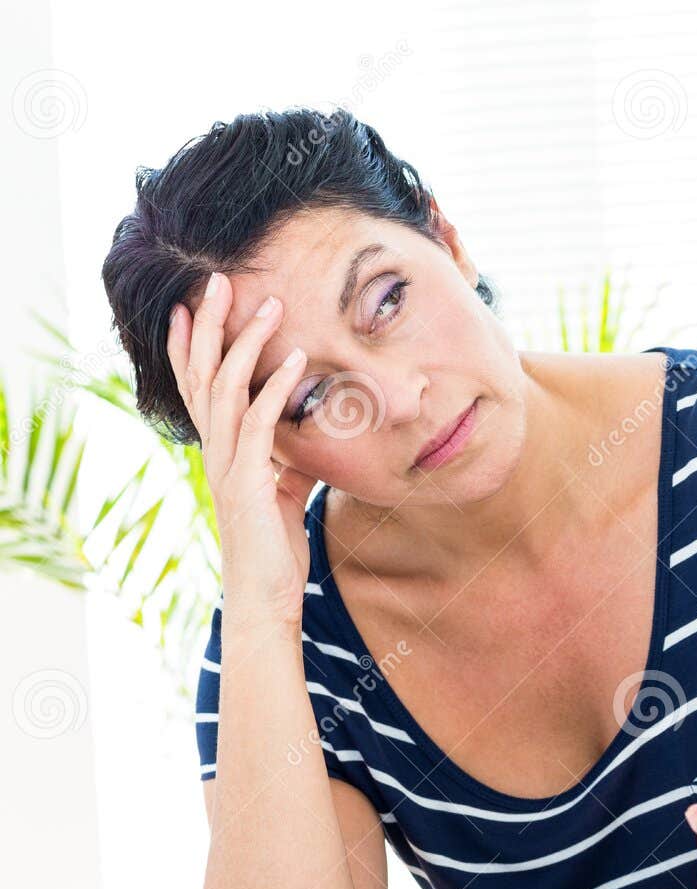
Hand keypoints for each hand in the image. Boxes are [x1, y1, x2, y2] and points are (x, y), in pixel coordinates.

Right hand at [168, 273, 318, 627]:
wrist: (266, 598)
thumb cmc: (275, 551)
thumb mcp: (285, 497)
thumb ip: (289, 466)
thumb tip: (306, 447)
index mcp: (221, 452)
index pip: (198, 387)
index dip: (189, 346)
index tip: (188, 305)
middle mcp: (216, 451)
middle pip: (203, 374)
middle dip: (208, 325)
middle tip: (217, 279)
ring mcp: (229, 465)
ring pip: (228, 389)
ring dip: (247, 343)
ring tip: (268, 303)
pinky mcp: (250, 480)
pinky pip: (263, 424)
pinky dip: (278, 387)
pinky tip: (298, 359)